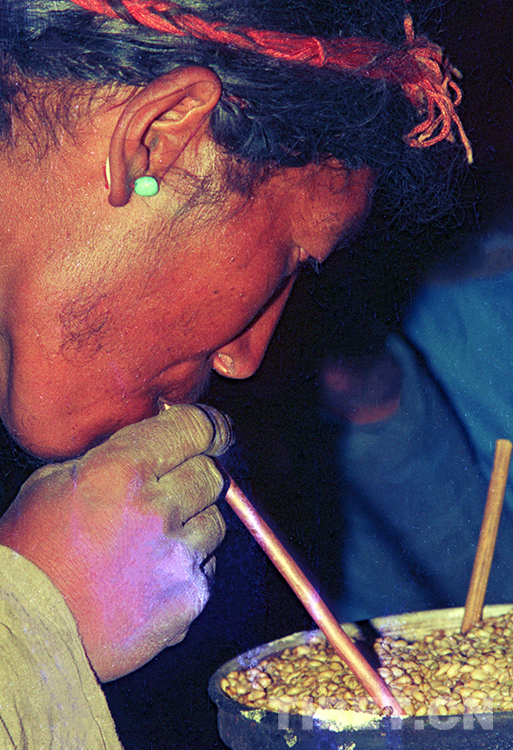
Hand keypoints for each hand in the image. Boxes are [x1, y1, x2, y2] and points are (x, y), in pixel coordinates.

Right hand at [0, 404, 230, 680]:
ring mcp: (177, 556)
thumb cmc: (31, 557)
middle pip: (212, 474)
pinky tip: (152, 577)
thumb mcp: (54, 482)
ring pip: (215, 521)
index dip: (209, 428)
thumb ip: (112, 458)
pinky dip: (189, 568)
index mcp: (119, 470)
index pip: (194, 428)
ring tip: (151, 544)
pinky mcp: (189, 597)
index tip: (214, 433)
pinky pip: (209, 567)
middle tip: (171, 494)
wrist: (26, 631)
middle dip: (196, 478)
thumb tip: (155, 447)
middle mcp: (155, 509)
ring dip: (193, 526)